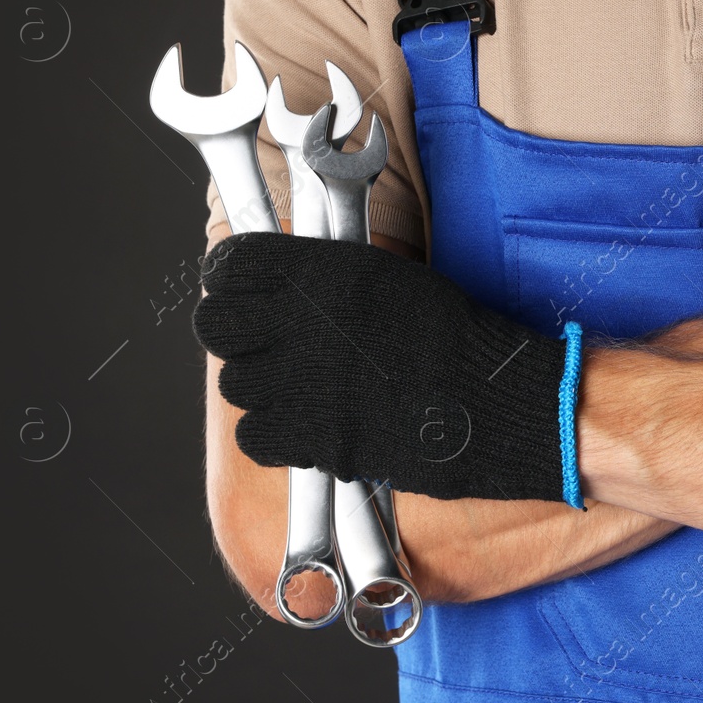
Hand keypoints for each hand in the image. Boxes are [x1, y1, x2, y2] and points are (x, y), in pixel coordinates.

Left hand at [193, 233, 575, 502]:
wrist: (488, 396)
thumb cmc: (449, 336)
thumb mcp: (385, 278)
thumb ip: (322, 278)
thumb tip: (276, 288)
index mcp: (320, 271)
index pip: (229, 266)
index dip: (229, 282)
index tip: (242, 295)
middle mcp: (300, 319)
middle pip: (214, 324)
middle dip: (233, 336)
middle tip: (265, 347)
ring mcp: (298, 380)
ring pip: (234, 385)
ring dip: (261, 389)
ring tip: (304, 391)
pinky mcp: (307, 435)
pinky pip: (254, 436)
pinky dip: (275, 436)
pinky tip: (311, 426)